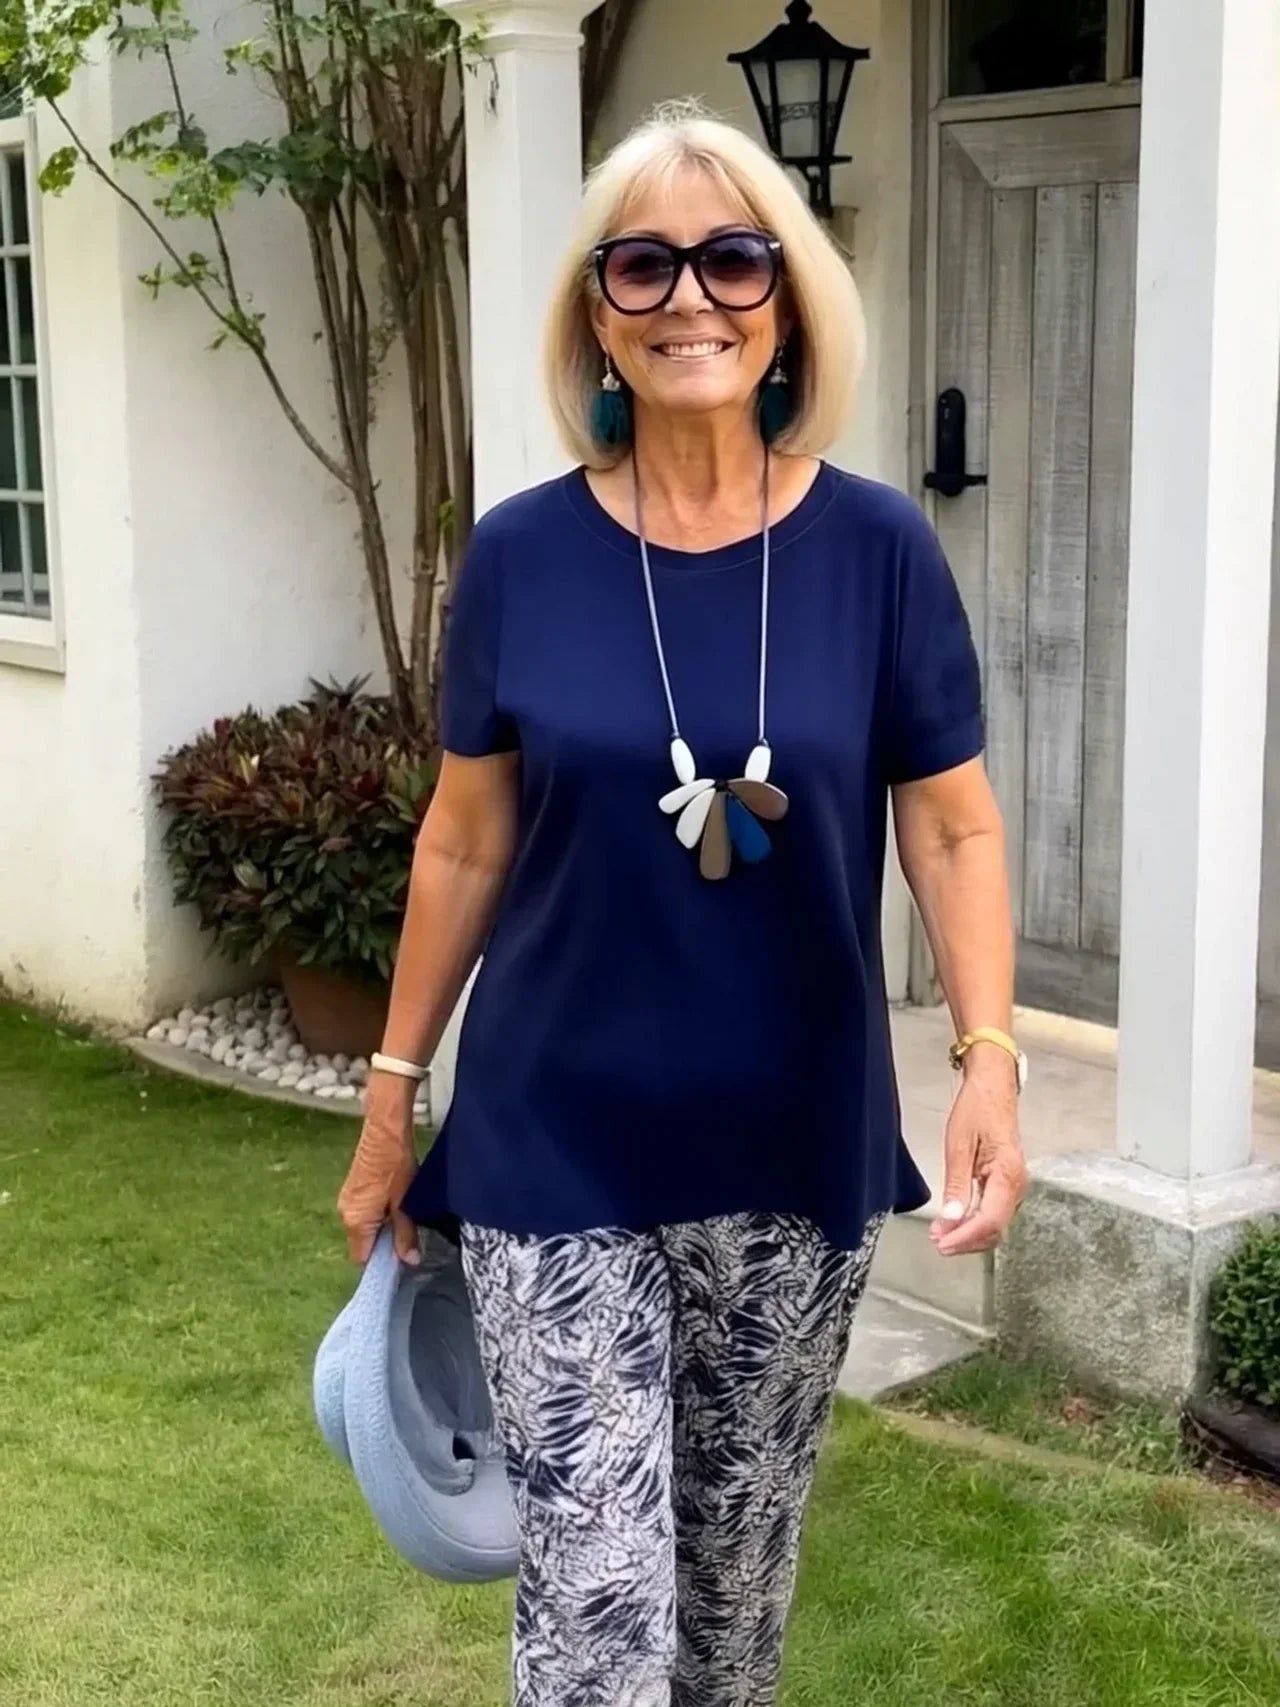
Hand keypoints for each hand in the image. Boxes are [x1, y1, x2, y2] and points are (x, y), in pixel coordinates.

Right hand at [337, 1072, 421, 1264]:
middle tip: (408, 1234)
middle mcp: (345, 1214)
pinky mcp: (352, 1189)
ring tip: (404, 1215)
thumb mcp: (405, 1204)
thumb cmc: (395, 1166)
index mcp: (355, 1222)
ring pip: (364, 1227)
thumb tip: (409, 1261)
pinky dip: (378, 1214)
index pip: (362, 1259)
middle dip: (384, 1244)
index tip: (401, 1259)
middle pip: (363, 1243)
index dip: (382, 1262)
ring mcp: (346, 1200)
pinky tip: (395, 1202)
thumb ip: (405, 1235)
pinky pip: (363, 1212)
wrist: (385, 1131)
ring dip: (382, 1227)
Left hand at [929, 1050, 1027, 1256]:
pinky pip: (993, 1213)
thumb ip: (957, 1183)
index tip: (941, 1243)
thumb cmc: (977, 1110)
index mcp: (1008, 1174)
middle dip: (965, 1241)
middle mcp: (1017, 1186)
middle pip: (994, 1229)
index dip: (965, 1237)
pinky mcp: (1007, 1186)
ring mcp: (1014, 1187)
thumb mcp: (959, 1143)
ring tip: (940, 1235)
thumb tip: (951, 1219)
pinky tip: (953, 1223)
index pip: (990, 1220)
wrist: (994, 1089)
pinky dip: (973, 1223)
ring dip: (968, 1235)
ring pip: (994, 1225)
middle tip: (935, 1242)